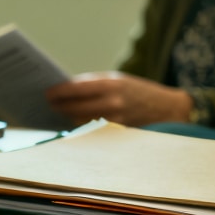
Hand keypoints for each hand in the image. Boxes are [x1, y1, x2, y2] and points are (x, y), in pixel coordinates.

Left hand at [46, 71, 192, 127]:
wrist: (167, 109)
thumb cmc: (138, 91)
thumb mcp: (118, 80)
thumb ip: (93, 84)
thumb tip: (65, 90)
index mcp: (112, 85)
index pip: (77, 88)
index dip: (59, 91)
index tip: (47, 92)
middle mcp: (113, 103)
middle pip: (75, 108)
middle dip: (59, 106)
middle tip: (47, 103)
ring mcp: (115, 121)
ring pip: (81, 121)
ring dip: (67, 117)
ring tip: (56, 112)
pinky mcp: (116, 134)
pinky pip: (92, 131)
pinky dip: (80, 126)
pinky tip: (71, 123)